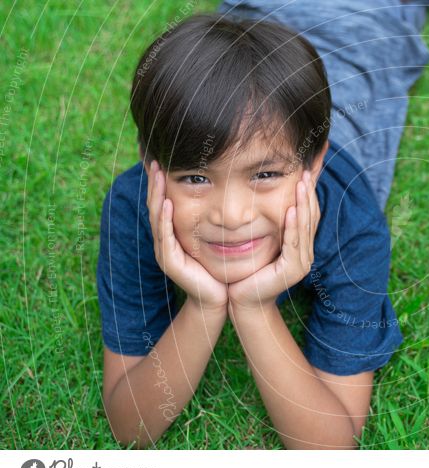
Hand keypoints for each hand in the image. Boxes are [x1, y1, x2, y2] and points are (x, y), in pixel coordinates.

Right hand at [146, 160, 227, 310]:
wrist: (219, 298)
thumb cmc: (221, 267)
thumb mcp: (216, 237)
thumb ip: (214, 218)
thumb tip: (224, 193)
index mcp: (174, 233)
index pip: (165, 201)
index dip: (163, 181)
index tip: (164, 158)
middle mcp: (165, 239)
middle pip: (156, 205)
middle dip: (155, 182)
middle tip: (155, 159)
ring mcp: (165, 250)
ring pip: (157, 217)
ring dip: (156, 194)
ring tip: (157, 173)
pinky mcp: (170, 261)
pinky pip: (165, 236)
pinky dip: (165, 219)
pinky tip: (168, 202)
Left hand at [228, 170, 319, 310]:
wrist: (243, 302)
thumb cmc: (247, 272)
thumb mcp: (260, 242)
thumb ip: (268, 225)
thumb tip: (266, 198)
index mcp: (300, 245)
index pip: (308, 212)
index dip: (309, 191)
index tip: (308, 168)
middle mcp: (305, 252)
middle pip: (310, 216)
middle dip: (309, 191)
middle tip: (308, 168)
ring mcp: (302, 262)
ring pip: (304, 226)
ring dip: (304, 203)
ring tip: (303, 182)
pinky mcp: (293, 270)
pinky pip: (293, 243)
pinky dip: (293, 225)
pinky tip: (292, 209)